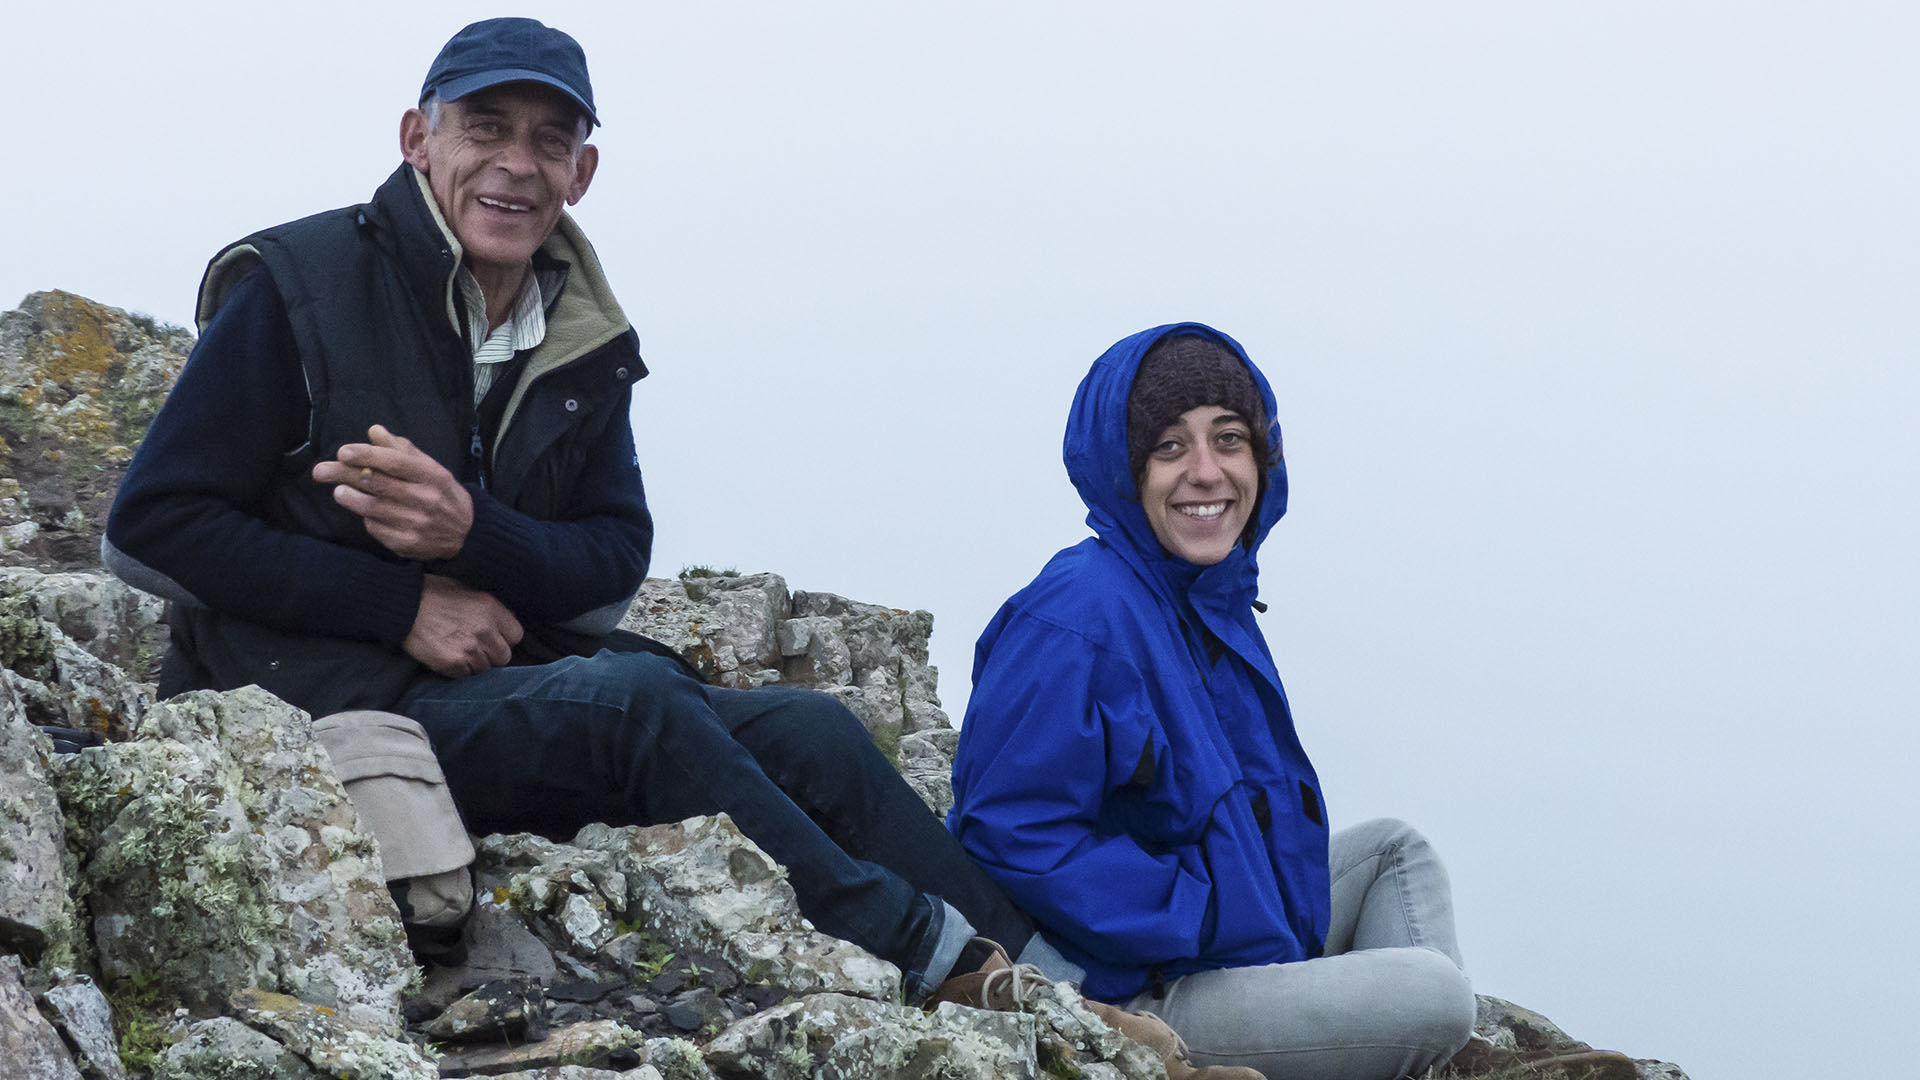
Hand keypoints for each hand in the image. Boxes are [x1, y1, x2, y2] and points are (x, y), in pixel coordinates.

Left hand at [312, 424, 473, 559]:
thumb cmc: (442, 493)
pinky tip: (365, 512)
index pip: (395, 462)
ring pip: (373, 508)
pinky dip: (367, 519)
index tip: (343, 452)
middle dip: (344, 474)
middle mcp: (424, 499)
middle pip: (377, 483)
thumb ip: (402, 449)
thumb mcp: (430, 467)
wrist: (466, 532)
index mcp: (431, 476)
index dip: (367, 455)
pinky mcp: (406, 543)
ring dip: (350, 498)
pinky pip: (377, 529)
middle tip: (320, 471)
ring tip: (338, 491)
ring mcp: (415, 523)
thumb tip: (374, 431)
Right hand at [403, 574, 523, 677]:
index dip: (505, 639)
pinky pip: (465, 676)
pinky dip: (458, 671)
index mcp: (491, 608)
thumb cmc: (432, 594)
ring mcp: (469, 648)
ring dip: (474, 664)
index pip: (516, 635)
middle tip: (475, 648)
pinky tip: (447, 657)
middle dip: (491, 654)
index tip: (494, 639)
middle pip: (504, 657)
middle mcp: (485, 629)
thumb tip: (503, 624)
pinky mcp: (452, 662)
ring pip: (485, 669)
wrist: (401, 605)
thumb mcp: (466, 590)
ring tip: (458, 651)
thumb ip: (488, 609)